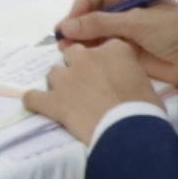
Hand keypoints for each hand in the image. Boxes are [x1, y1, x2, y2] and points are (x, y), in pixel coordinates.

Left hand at [35, 33, 173, 136]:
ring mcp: (67, 78)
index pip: (102, 47)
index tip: (107, 74)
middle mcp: (86, 58)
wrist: (129, 131)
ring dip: (60, 83)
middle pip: (74, 54)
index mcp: (113, 49)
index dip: (103, 62)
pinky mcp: (54, 100)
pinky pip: (33, 97)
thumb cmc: (144, 108)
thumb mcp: (144, 79)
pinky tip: (39, 105)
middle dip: (79, 67)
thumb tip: (121, 76)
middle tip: (88, 86)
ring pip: (54, 73)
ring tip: (69, 99)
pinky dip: (35, 101)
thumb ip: (126, 69)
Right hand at [58, 0, 177, 83]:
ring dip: (81, 40)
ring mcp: (127, 33)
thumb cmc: (173, 32)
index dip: (82, 5)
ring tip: (67, 50)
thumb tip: (68, 26)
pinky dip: (91, 53)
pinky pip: (104, 49)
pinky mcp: (128, 53)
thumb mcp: (138, 22)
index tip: (71, 21)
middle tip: (63, 38)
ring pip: (96, 33)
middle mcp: (128, 12)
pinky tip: (81, 58)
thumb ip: (102, 23)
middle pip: (94, 14)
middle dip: (78, 24)